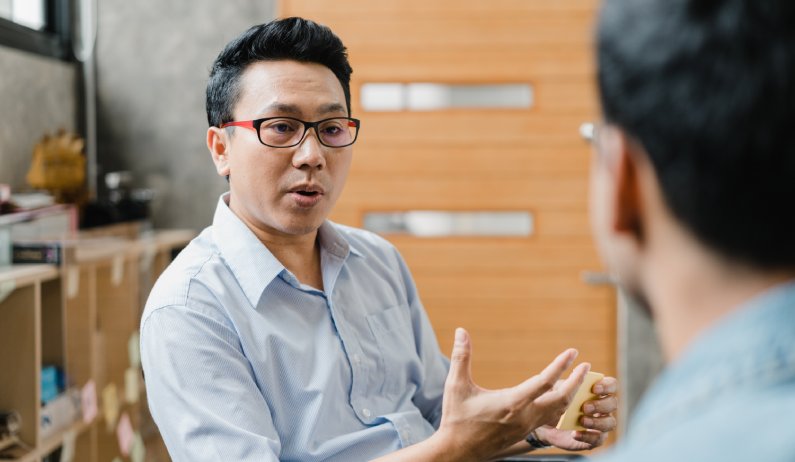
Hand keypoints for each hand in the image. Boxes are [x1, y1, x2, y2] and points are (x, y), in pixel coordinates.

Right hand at [434, 328, 590, 460]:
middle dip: (576, 382)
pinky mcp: (524, 434)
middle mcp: (524, 416)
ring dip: (571, 395)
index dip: (561, 366)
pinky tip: (560, 397)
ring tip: (578, 380)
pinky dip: (560, 406)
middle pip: (562, 400)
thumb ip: (461, 357)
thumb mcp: (456, 385)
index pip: (545, 382)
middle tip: (586, 366)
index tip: (573, 352)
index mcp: (512, 403)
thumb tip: (460, 331)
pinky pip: (550, 420)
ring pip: (559, 412)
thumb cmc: (456, 418)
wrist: (457, 451)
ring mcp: (526, 427)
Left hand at [534, 376, 617, 450]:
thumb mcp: (559, 390)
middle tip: (585, 407)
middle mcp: (603, 407)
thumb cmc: (556, 402)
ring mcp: (601, 423)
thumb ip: (570, 382)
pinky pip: (598, 439)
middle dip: (601, 405)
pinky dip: (588, 436)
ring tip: (581, 420)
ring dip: (597, 421)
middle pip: (613, 403)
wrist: (545, 423)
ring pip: (610, 422)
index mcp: (597, 391)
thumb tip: (578, 369)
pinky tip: (575, 433)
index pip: (611, 385)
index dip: (606, 386)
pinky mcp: (594, 438)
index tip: (594, 388)